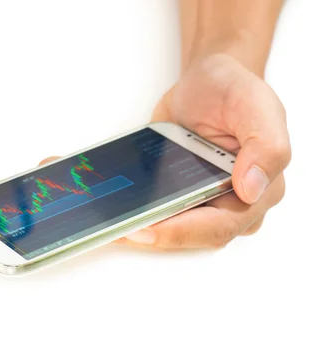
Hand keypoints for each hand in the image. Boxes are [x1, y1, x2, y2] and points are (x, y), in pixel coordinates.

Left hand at [120, 53, 290, 249]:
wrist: (206, 84)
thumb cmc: (233, 90)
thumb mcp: (254, 104)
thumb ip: (266, 146)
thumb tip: (252, 189)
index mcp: (262, 190)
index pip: (218, 226)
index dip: (180, 232)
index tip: (146, 229)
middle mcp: (235, 204)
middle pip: (191, 235)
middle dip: (153, 234)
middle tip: (115, 229)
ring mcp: (205, 201)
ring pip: (172, 228)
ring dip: (140, 227)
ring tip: (107, 223)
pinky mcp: (182, 195)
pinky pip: (160, 211)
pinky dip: (137, 211)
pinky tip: (113, 208)